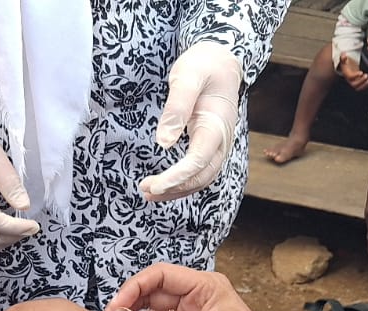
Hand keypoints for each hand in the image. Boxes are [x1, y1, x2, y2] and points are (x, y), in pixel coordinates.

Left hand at [139, 42, 240, 201]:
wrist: (221, 60)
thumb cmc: (203, 65)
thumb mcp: (187, 78)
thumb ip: (176, 108)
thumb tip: (163, 143)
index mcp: (216, 125)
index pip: (197, 161)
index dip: (176, 177)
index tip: (154, 184)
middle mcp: (222, 140)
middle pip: (201, 177)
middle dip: (174, 188)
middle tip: (145, 190)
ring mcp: (219, 145)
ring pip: (202, 178)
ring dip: (178, 190)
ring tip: (149, 193)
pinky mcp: (211, 145)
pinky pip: (200, 171)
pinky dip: (183, 182)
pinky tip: (165, 185)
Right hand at [338, 58, 367, 90]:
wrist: (346, 68)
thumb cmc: (345, 64)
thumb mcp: (344, 60)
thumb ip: (343, 57)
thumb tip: (343, 55)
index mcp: (346, 74)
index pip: (350, 77)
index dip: (355, 75)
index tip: (361, 72)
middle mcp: (349, 80)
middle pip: (354, 84)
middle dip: (361, 81)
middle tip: (366, 75)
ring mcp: (353, 82)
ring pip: (358, 87)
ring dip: (364, 85)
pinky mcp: (357, 83)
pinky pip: (361, 87)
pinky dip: (365, 86)